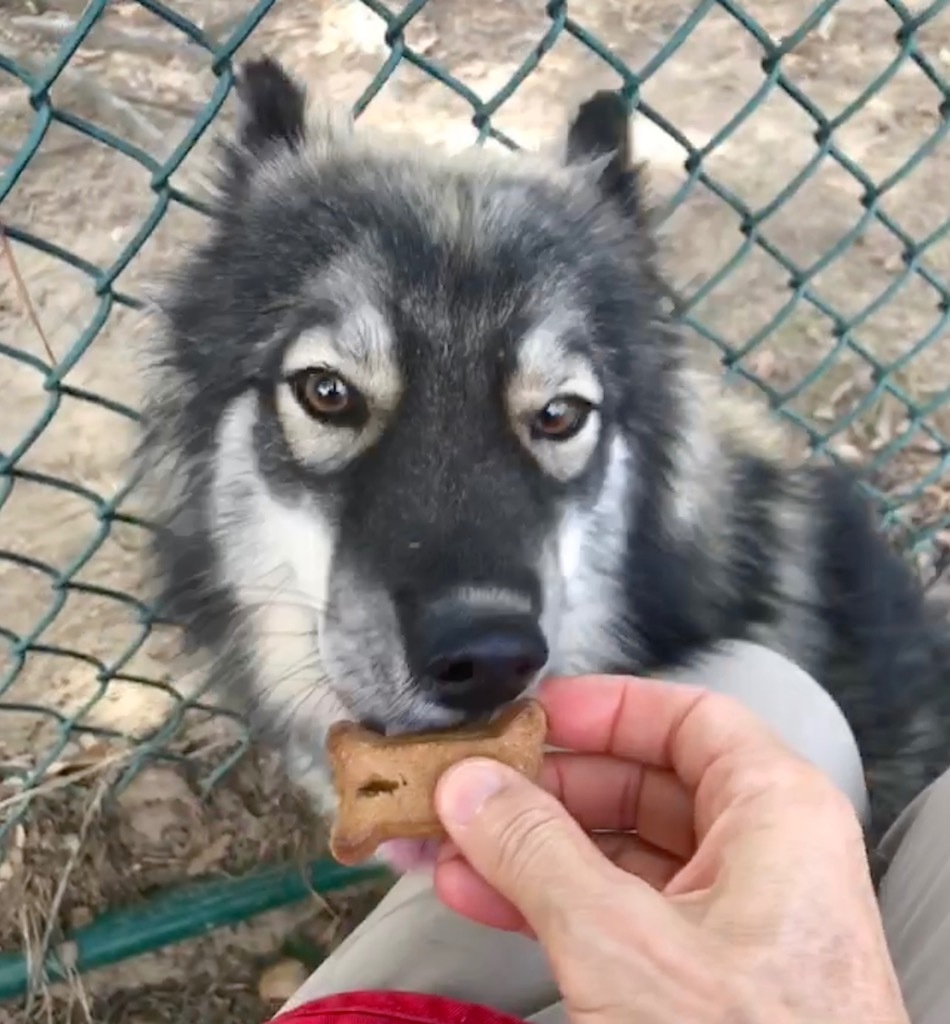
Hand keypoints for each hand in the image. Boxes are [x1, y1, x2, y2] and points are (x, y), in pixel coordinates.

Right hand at [432, 675, 909, 1023]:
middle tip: (471, 784)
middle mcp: (760, 857)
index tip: (531, 715)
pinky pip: (611, 909)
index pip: (688, 719)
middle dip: (542, 787)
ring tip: (452, 840)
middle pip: (638, 783)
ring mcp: (728, 920)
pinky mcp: (697, 976)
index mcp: (776, 815)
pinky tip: (481, 893)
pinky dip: (546, 899)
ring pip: (614, 850)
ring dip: (526, 846)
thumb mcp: (624, 943)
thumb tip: (475, 790)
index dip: (603, 708)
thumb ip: (538, 853)